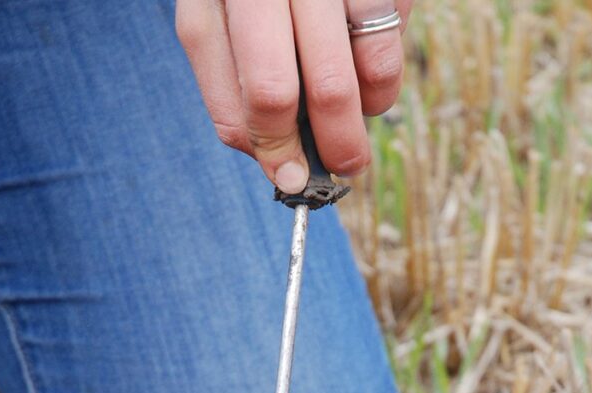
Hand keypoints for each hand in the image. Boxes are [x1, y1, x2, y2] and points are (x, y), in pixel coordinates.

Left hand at [176, 0, 411, 193]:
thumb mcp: (238, 18)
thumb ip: (246, 88)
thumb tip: (282, 164)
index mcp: (207, 3)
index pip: (229, 99)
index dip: (266, 151)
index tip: (294, 177)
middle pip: (271, 92)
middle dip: (314, 150)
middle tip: (344, 170)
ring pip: (334, 79)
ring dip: (356, 123)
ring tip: (363, 124)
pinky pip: (382, 42)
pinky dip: (384, 77)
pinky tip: (375, 79)